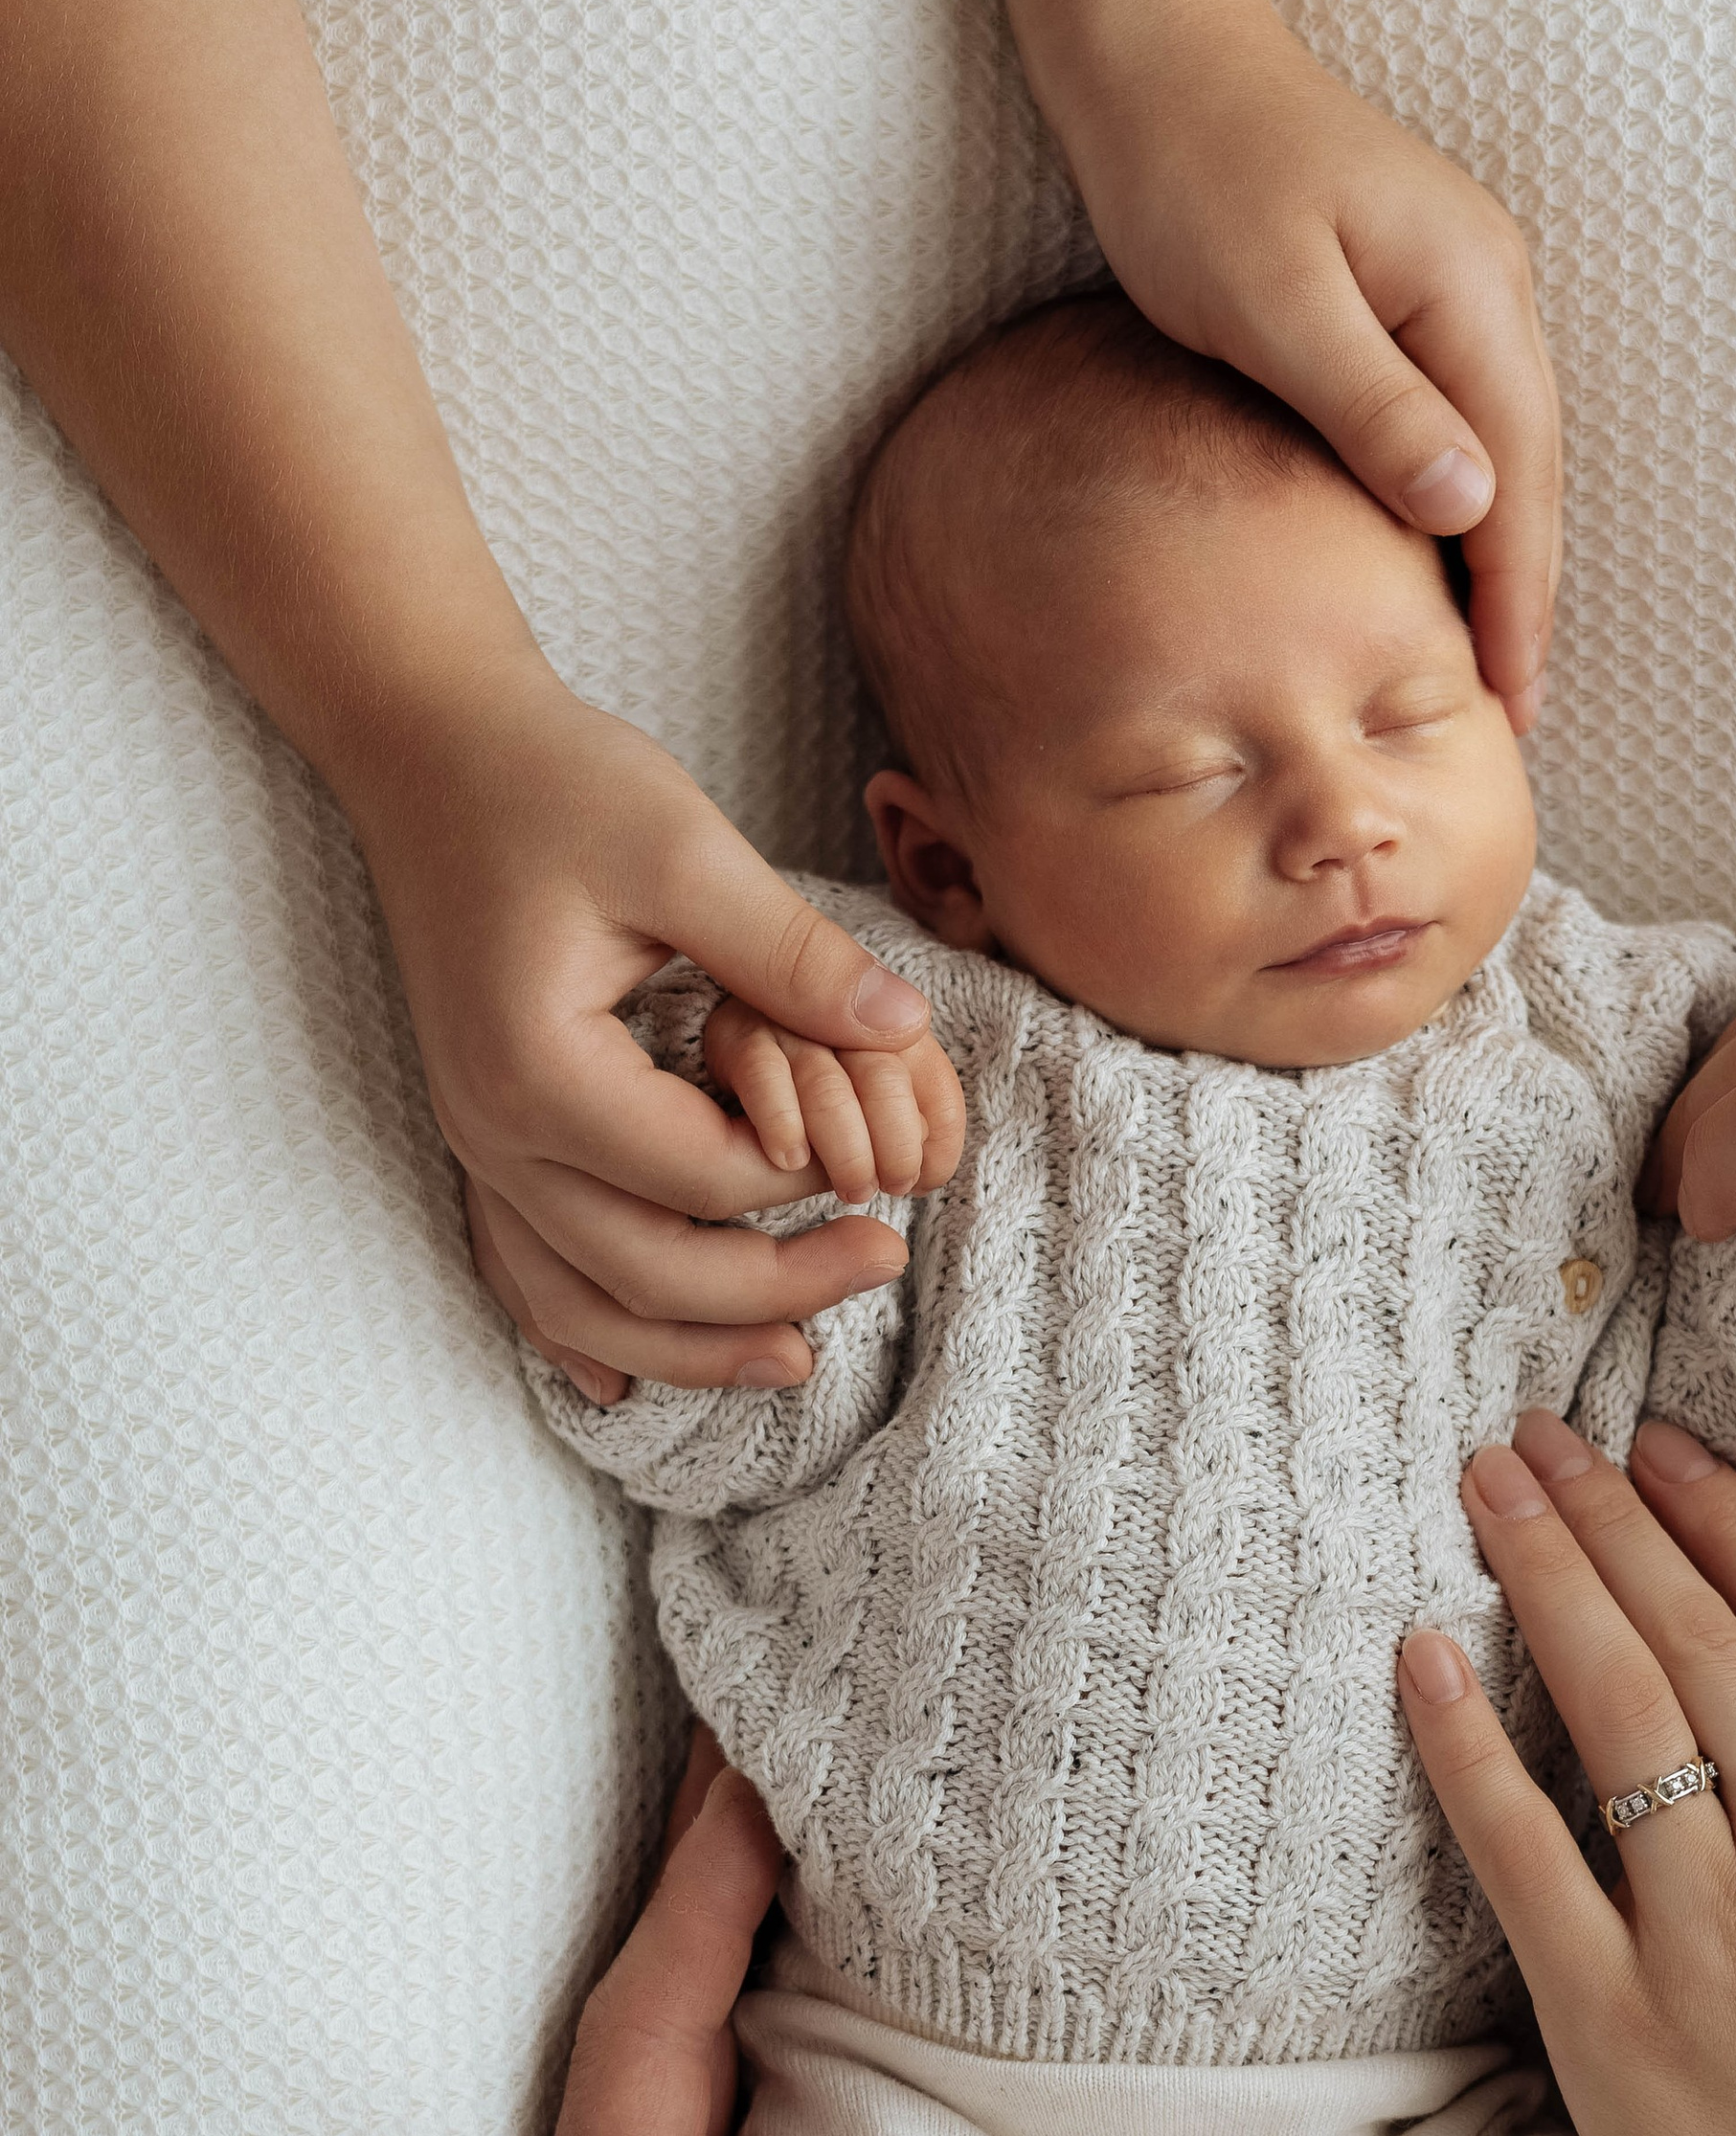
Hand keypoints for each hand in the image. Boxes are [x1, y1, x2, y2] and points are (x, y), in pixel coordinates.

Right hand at [340, 656, 954, 1398]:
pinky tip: (627, 1384)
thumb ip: (792, 950)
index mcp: (540, 1068)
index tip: (878, 1147)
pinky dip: (582, 1333)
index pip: (703, 1179)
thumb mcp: (684, 844)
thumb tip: (905, 1027)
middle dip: (775, 1292)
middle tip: (888, 1261)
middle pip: (646, 1275)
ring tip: (799, 1360)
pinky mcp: (482, 1138)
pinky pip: (525, 1273)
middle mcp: (493, 1131)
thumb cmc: (556, 781)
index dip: (804, 1177)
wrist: (430, 750)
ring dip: (689, 1349)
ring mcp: (476, 1146)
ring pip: (581, 1305)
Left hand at [493, 1734, 868, 2135]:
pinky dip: (809, 2038)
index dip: (699, 1902)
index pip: (650, 2046)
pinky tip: (880, 2004)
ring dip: (767, 1933)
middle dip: (727, 1869)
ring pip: (725, 2064)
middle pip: (676, 2017)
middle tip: (810, 1722)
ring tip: (848, 1812)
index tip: (758, 1766)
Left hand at [1059, 12, 1559, 724]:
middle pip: (1529, 472)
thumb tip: (1473, 507)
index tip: (1512, 701)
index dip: (1518, 600)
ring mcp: (1459, 283)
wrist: (1160, 55)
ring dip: (1500, 556)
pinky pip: (1461, 418)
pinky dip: (1460, 501)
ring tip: (1487, 659)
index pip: (1517, 480)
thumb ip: (1373, 406)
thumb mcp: (1274, 303)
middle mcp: (1488, 285)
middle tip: (1513, 713)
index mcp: (1468, 290)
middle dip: (1526, 595)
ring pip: (1502, 450)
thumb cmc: (1195, 174)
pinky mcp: (1415, 290)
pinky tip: (1438, 557)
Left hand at [1396, 1409, 1735, 2135]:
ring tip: (1488, 1490)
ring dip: (1541, 1578)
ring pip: (1613, 1711)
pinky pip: (1520, 1851)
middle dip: (1607, 1516)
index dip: (1724, 1517)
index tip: (1656, 1447)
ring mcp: (1713, 1944)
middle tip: (1534, 1433)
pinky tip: (1421, 1654)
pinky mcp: (1613, 2025)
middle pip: (1698, 1638)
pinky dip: (1465, 1743)